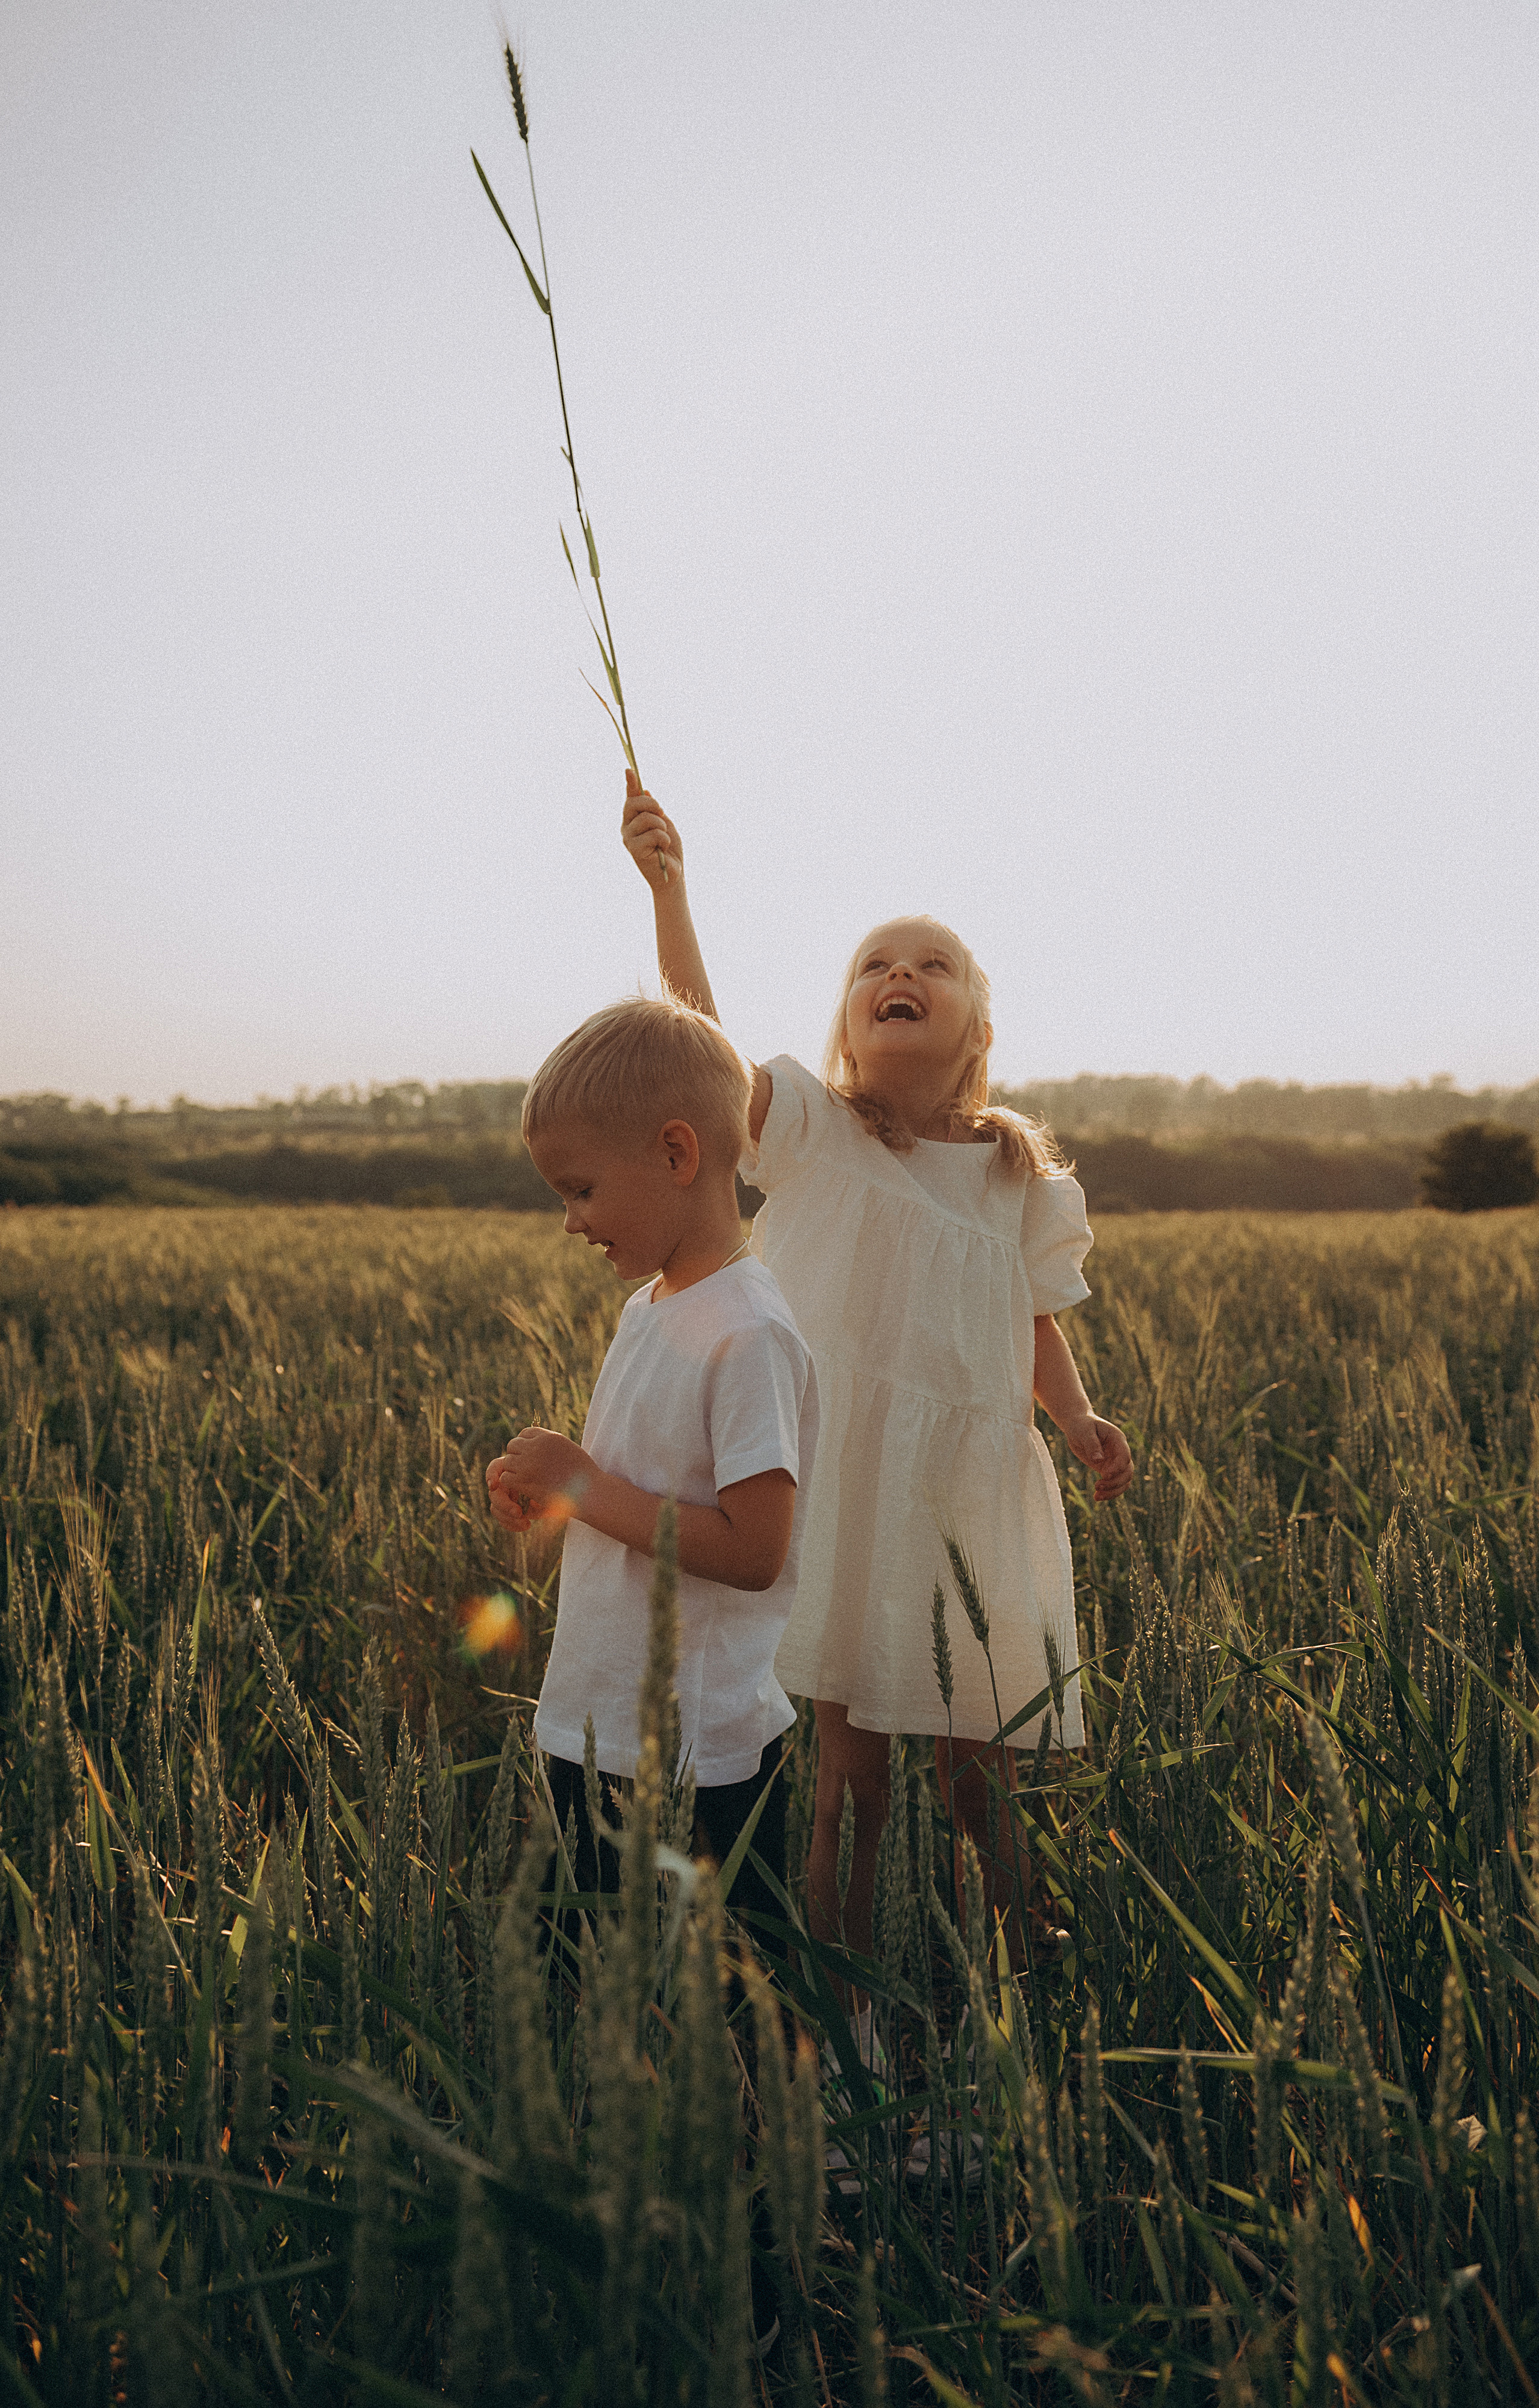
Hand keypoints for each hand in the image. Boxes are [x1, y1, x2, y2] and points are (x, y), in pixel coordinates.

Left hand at [486, 1427, 591, 1531]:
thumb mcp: (568, 1448)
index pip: (525, 1433)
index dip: (525, 1444)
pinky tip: (523, 1488)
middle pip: (513, 1446)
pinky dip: (512, 1484)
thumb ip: (550, 1444)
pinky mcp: (524, 1481)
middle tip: (525, 1469)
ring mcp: (529, 1464)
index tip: (530, 1455)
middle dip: (517, 1456)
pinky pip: (506, 1478)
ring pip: (507, 1462)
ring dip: (513, 1471)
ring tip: (525, 1479)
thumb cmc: (583, 1473)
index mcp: (549, 1437)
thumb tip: (536, 1441)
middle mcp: (537, 1447)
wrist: (589, 1493)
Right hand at [622, 767, 682, 891]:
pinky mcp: (633, 849)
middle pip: (635, 803)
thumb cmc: (669, 849)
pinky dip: (664, 840)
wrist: (673, 873)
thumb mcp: (664, 824)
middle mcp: (627, 827)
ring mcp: (628, 838)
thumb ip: (654, 809)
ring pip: (647, 819)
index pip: (630, 797)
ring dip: (662, 828)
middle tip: (663, 815)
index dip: (630, 783)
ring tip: (663, 841)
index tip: (629, 769)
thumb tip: (645, 789)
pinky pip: (654, 834)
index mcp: (634, 819)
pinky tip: (662, 850)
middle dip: (653, 805)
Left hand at [1061, 1414, 1133, 1503]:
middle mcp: (1120, 1451)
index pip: (1125, 1456)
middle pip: (1127, 1471)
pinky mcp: (1107, 1469)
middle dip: (1115, 1482)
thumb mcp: (1084, 1432)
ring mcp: (1115, 1461)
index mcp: (1118, 1439)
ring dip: (1113, 1491)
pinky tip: (1097, 1497)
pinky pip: (1114, 1483)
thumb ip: (1092, 1445)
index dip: (1118, 1467)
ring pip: (1123, 1481)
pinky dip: (1108, 1492)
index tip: (1105, 1475)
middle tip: (1097, 1486)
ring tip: (1097, 1496)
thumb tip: (1098, 1460)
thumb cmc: (1081, 1425)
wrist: (1077, 1426)